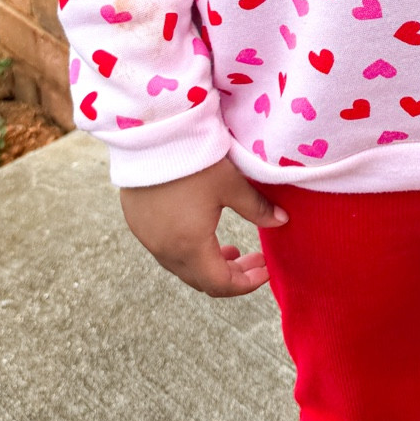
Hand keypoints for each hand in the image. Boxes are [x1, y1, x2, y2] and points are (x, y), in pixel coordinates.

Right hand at [118, 156, 285, 295]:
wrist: (149, 135)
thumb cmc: (192, 160)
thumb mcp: (231, 184)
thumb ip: (256, 208)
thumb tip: (281, 221)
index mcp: (190, 246)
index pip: (221, 284)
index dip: (246, 283)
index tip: (265, 270)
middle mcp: (165, 250)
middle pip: (201, 280)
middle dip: (232, 275)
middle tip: (254, 260)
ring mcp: (148, 238)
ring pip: (183, 266)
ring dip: (209, 264)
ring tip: (232, 250)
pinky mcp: (138, 223)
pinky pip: (166, 250)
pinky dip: (189, 251)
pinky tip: (201, 232)